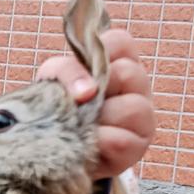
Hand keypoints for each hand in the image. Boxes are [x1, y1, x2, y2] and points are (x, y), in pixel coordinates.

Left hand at [35, 28, 155, 178]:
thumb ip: (65, 72)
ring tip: (82, 128)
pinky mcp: (138, 145)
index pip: (119, 41)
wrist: (53, 152)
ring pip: (132, 107)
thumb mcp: (51, 84)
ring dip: (100, 119)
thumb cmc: (55, 111)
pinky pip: (125, 140)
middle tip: (81, 105)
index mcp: (117, 62)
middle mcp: (135, 85)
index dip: (99, 54)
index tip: (83, 72)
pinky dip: (101, 143)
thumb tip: (87, 91)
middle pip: (128, 72)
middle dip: (97, 90)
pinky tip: (90, 145)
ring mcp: (142, 115)